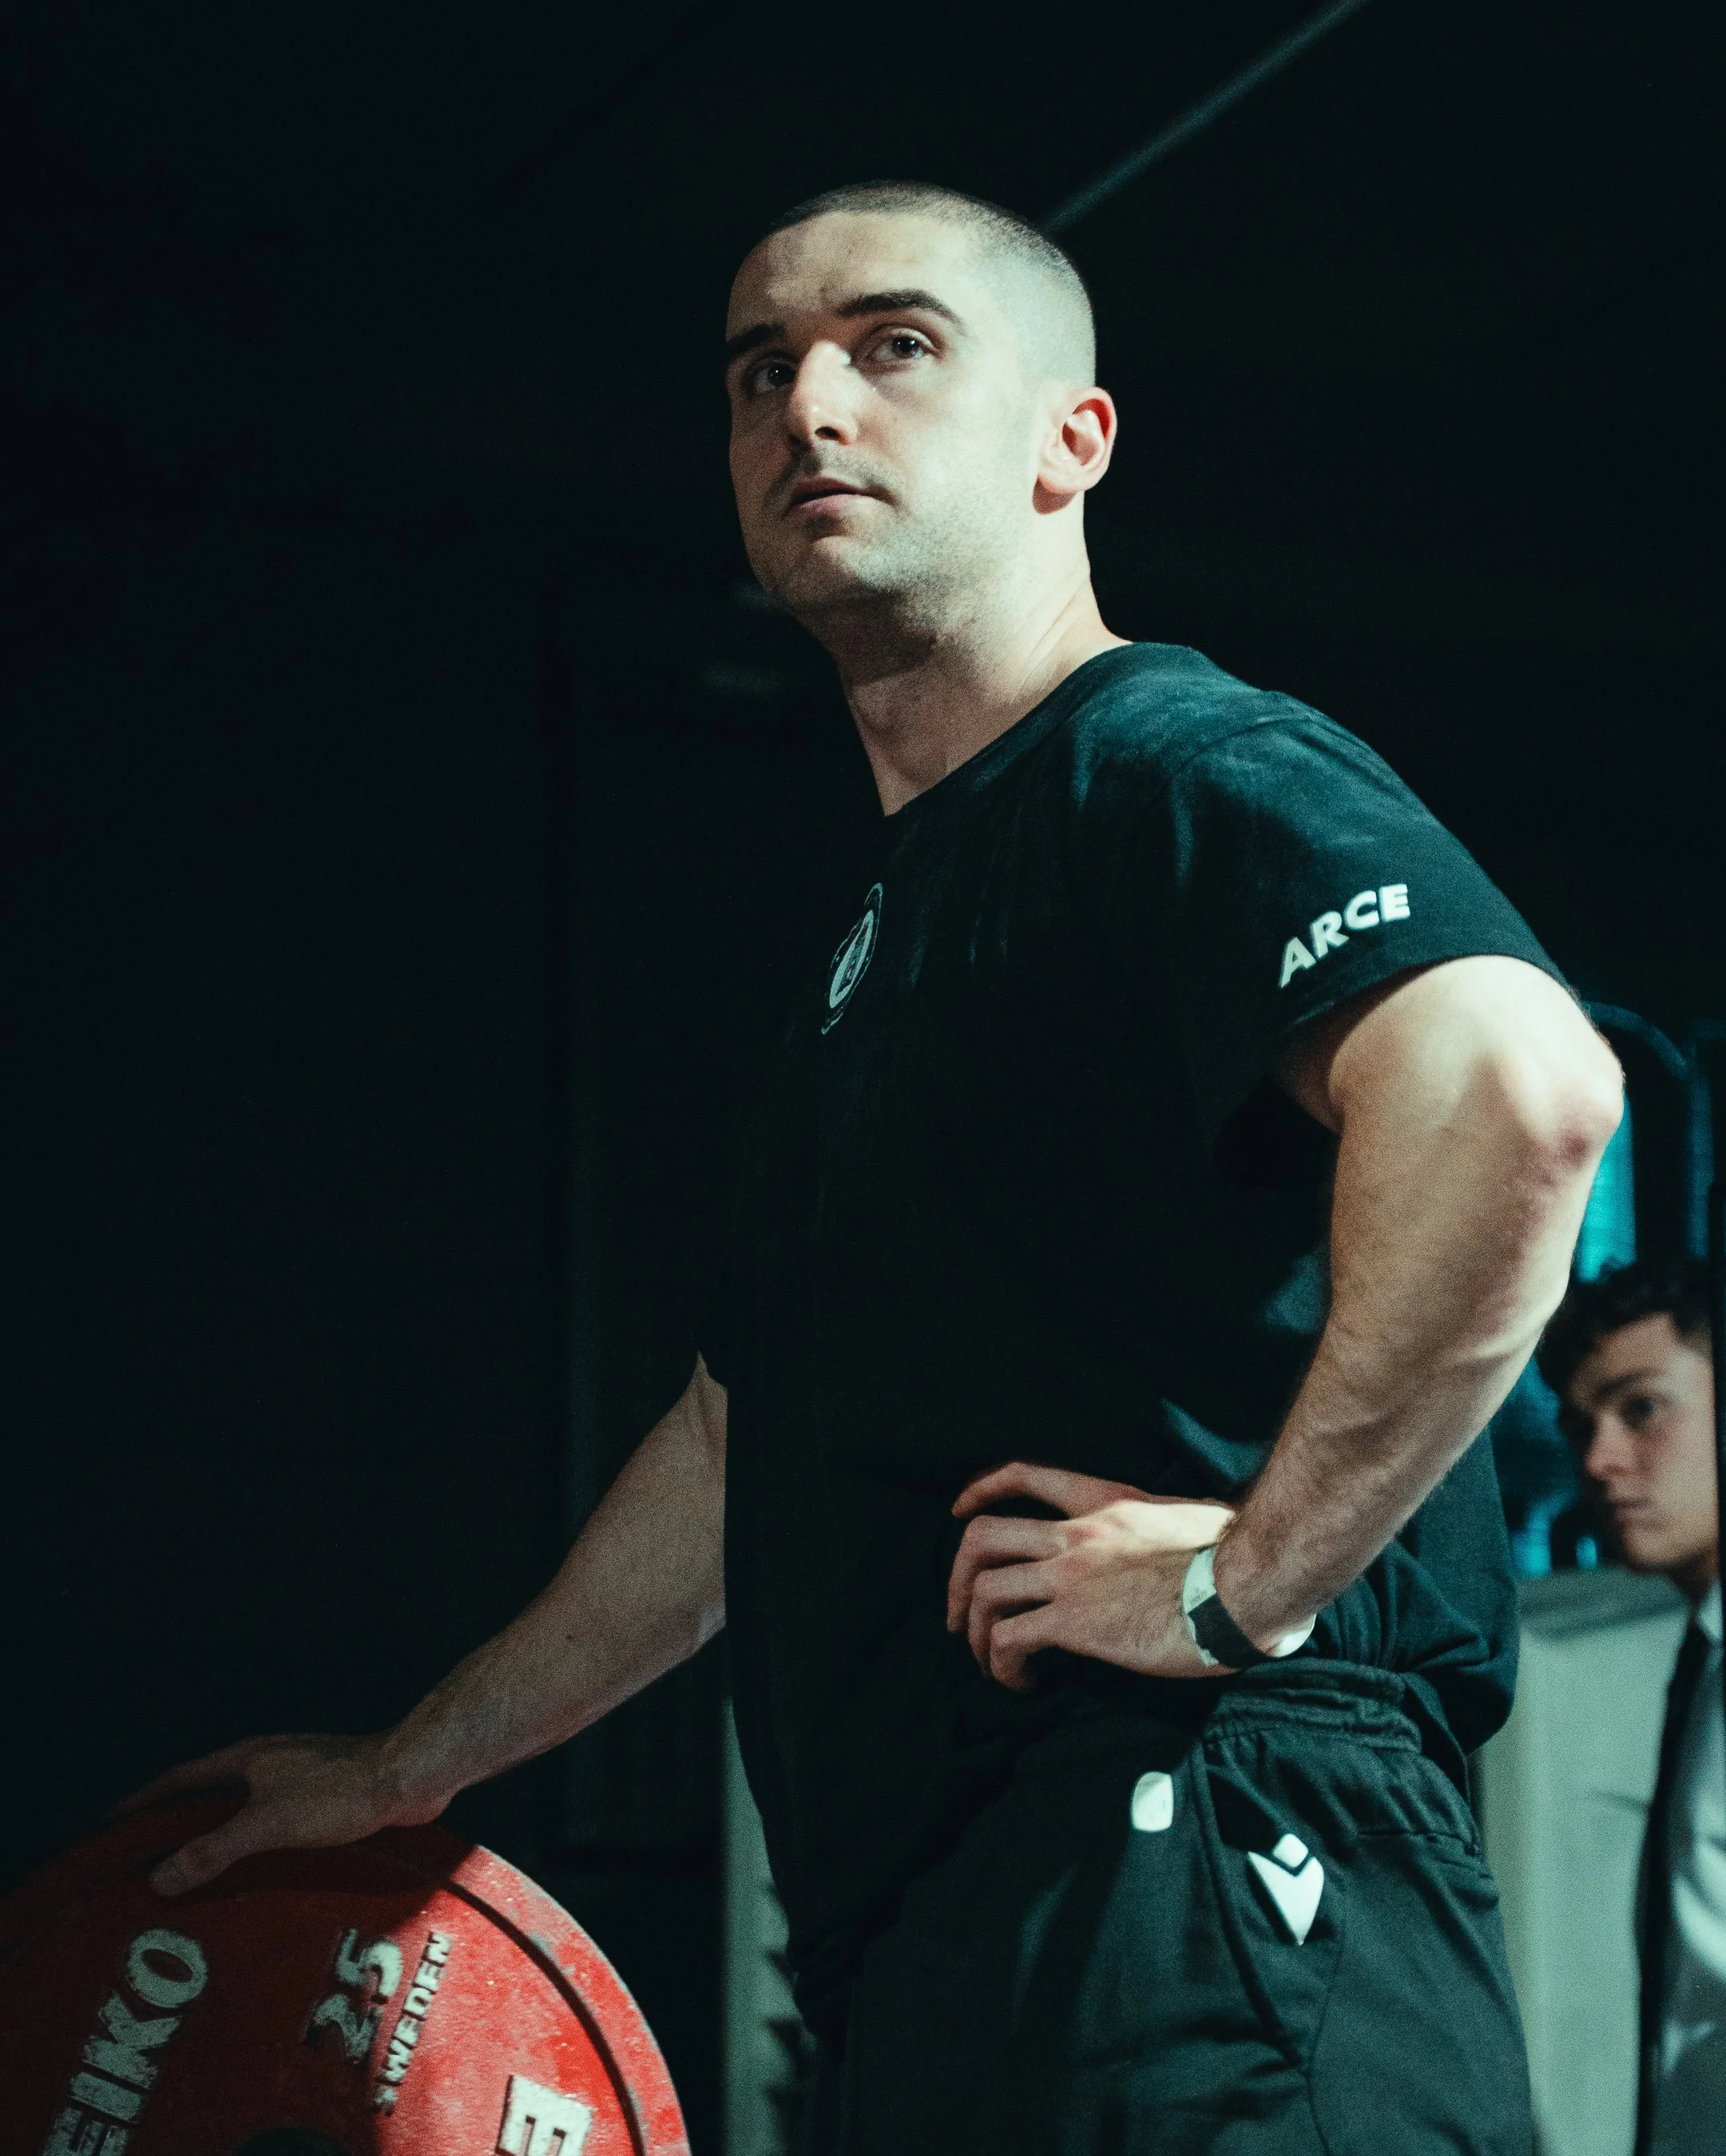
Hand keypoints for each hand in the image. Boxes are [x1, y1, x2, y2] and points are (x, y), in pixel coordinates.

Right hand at [118, 1731, 442, 1896]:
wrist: (409, 1777)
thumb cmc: (338, 1791)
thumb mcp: (266, 1823)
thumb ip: (213, 1850)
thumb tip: (158, 1877)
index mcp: (246, 1759)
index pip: (179, 1779)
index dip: (143, 1802)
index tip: (110, 1824)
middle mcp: (268, 1764)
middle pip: (209, 1796)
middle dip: (178, 1826)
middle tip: (147, 1863)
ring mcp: (298, 1781)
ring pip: (244, 1813)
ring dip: (220, 1841)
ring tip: (196, 1881)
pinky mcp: (326, 1801)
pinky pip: (276, 1828)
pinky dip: (257, 1851)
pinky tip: (258, 1881)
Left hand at [946, 1462, 1236, 1691]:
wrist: (1247, 1584)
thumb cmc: (1234, 1555)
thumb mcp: (1184, 1515)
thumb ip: (1157, 1521)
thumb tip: (1172, 1535)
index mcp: (1103, 1500)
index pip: (1024, 1475)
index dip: (981, 1491)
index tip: (960, 1512)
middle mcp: (1077, 1532)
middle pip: (983, 1538)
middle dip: (956, 1578)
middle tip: (958, 1615)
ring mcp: (1072, 1575)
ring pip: (984, 1591)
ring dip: (974, 1631)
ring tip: (989, 1662)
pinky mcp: (1076, 1622)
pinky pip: (1009, 1638)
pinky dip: (1002, 1663)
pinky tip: (1021, 1682)